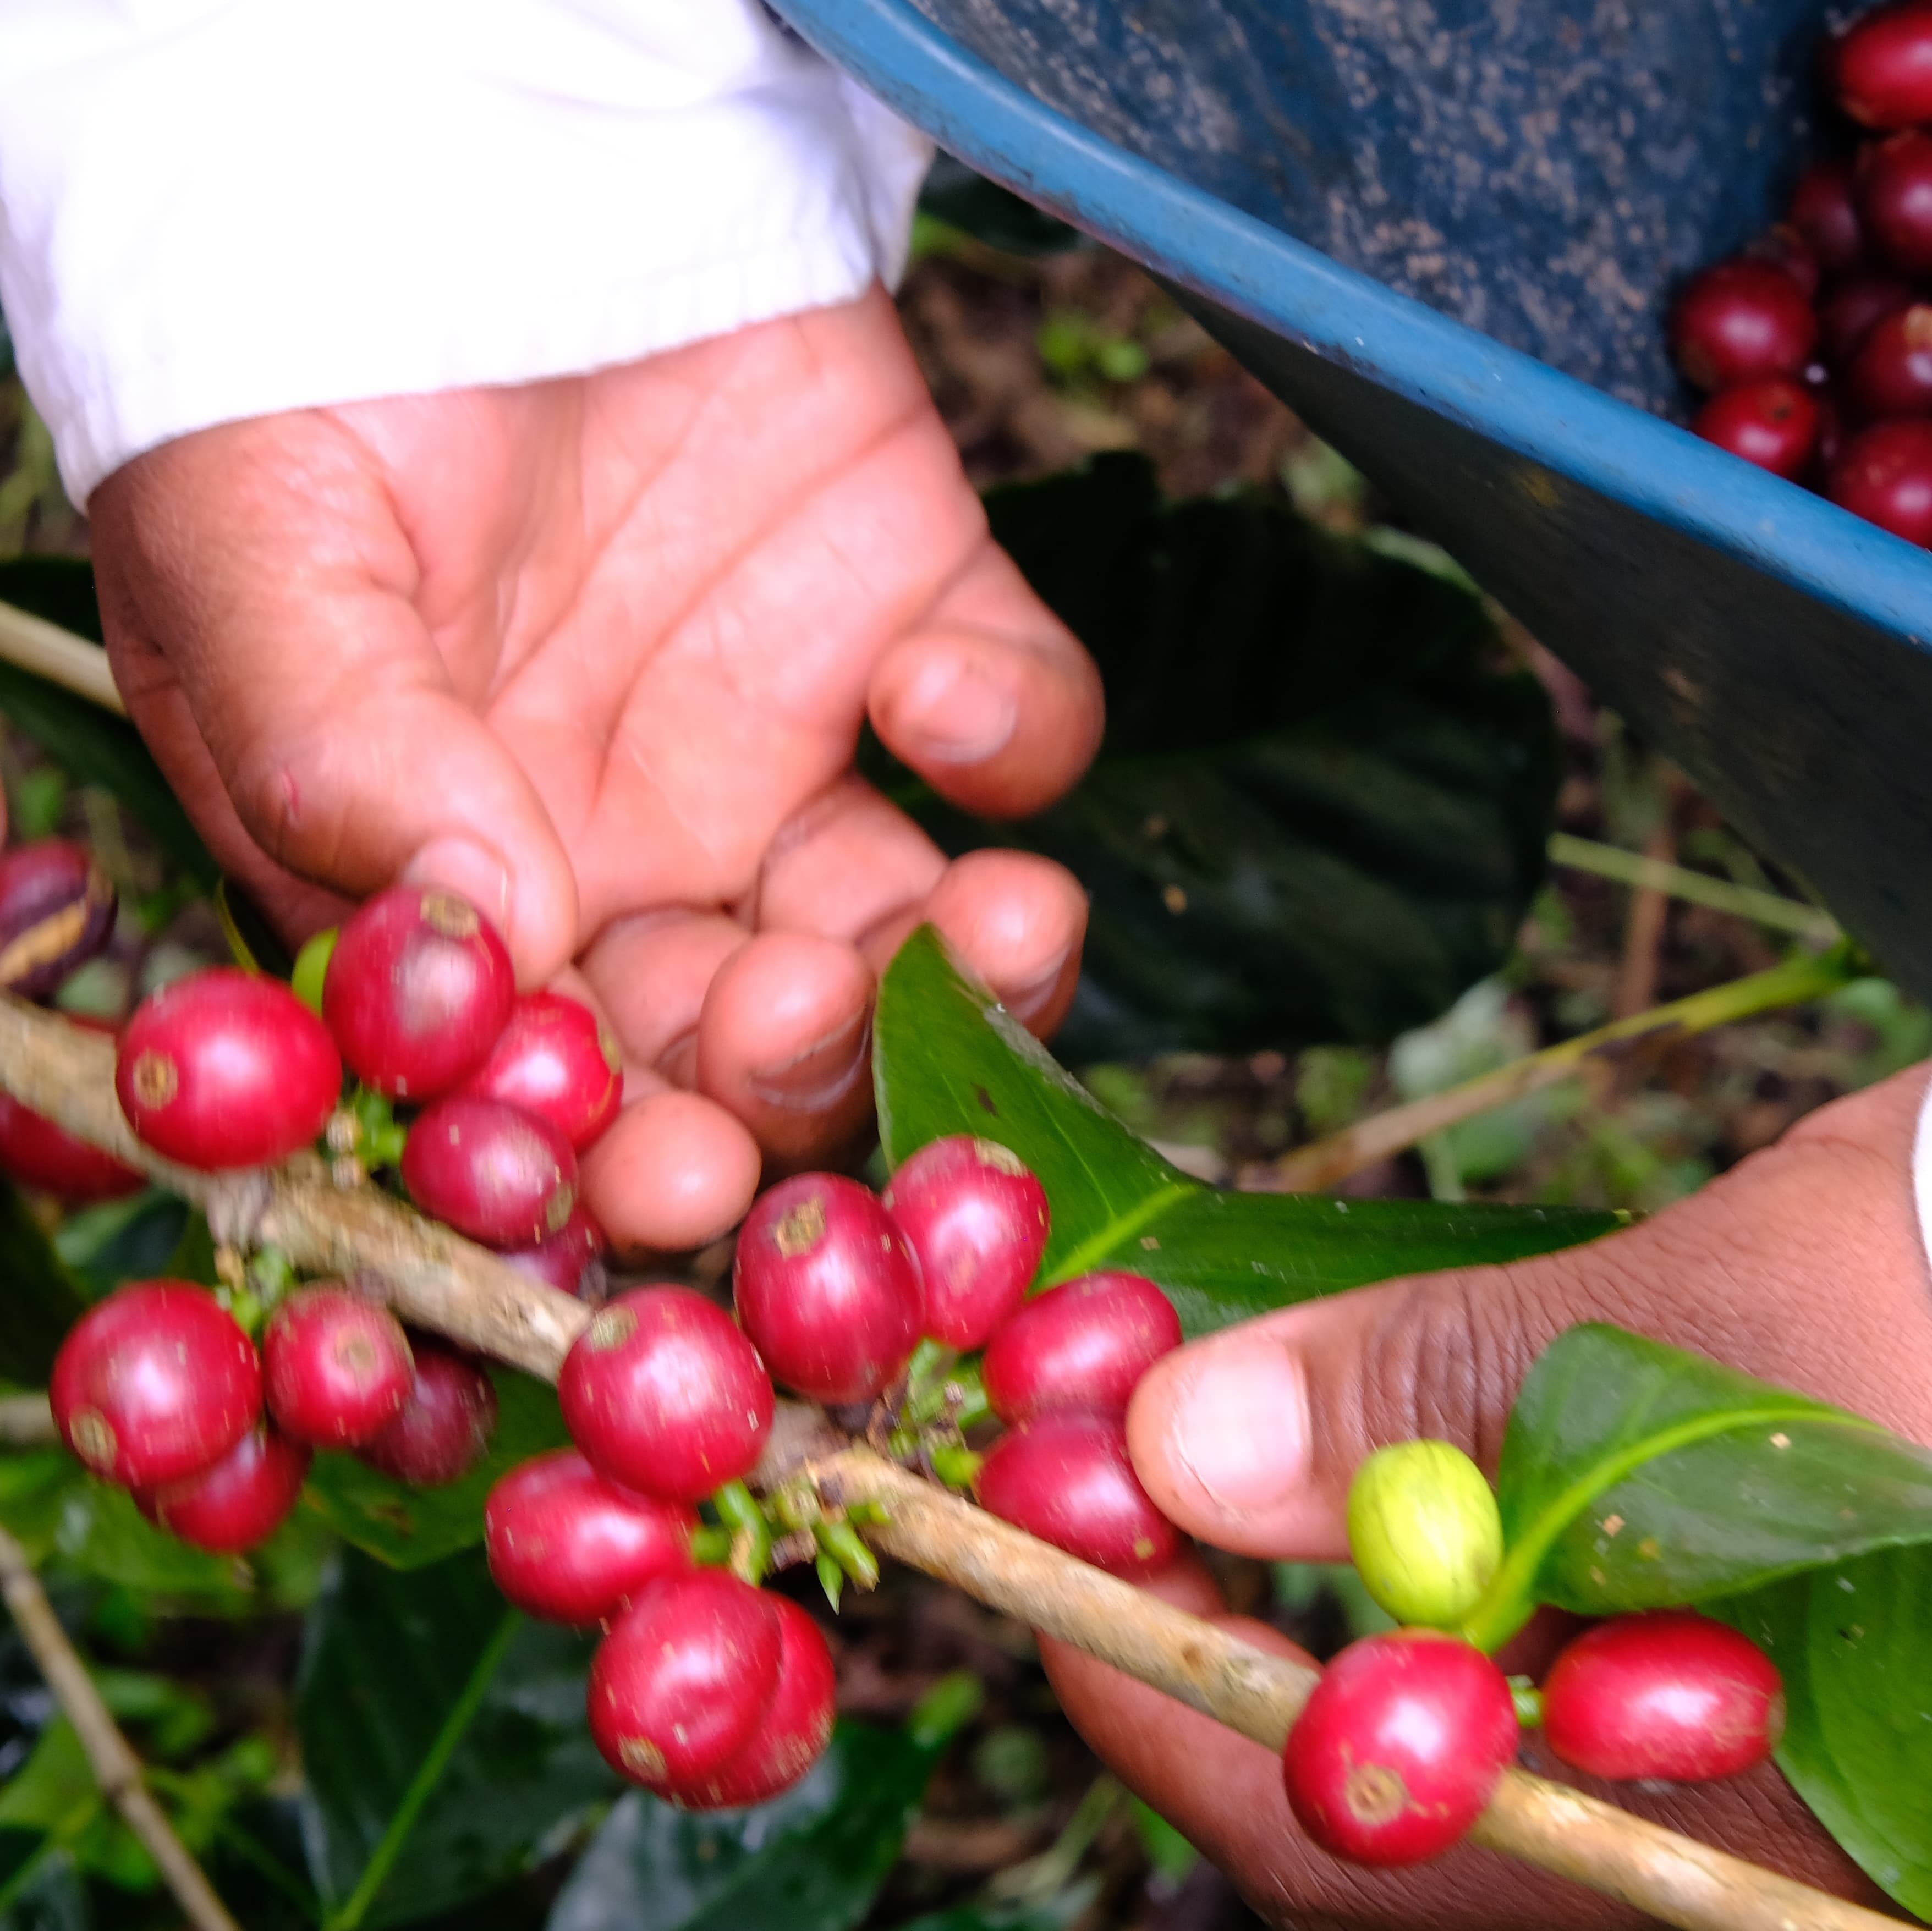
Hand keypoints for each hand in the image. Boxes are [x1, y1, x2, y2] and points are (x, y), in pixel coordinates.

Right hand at [86, 288, 1102, 1250]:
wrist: (457, 162)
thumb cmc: (303, 372)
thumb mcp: (256, 550)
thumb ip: (335, 749)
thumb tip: (468, 932)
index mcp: (476, 889)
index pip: (561, 1076)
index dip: (619, 1149)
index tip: (674, 1180)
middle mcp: (642, 851)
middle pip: (752, 1039)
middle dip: (799, 1072)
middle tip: (807, 1029)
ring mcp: (788, 742)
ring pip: (906, 921)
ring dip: (965, 955)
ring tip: (999, 919)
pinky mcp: (912, 616)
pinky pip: (1012, 717)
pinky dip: (1013, 727)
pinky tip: (941, 684)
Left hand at [1045, 1065, 1931, 1925]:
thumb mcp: (1756, 1336)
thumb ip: (1469, 1405)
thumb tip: (1189, 1442)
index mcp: (1760, 1863)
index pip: (1366, 1844)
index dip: (1169, 1692)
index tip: (1041, 1539)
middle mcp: (1754, 1866)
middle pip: (1395, 1810)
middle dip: (1223, 1635)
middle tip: (1100, 1465)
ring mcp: (1757, 1779)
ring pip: (1462, 1734)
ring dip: (1311, 1590)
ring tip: (1198, 1438)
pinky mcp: (1761, 1686)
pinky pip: (1542, 1660)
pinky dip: (1427, 1562)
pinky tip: (1367, 1460)